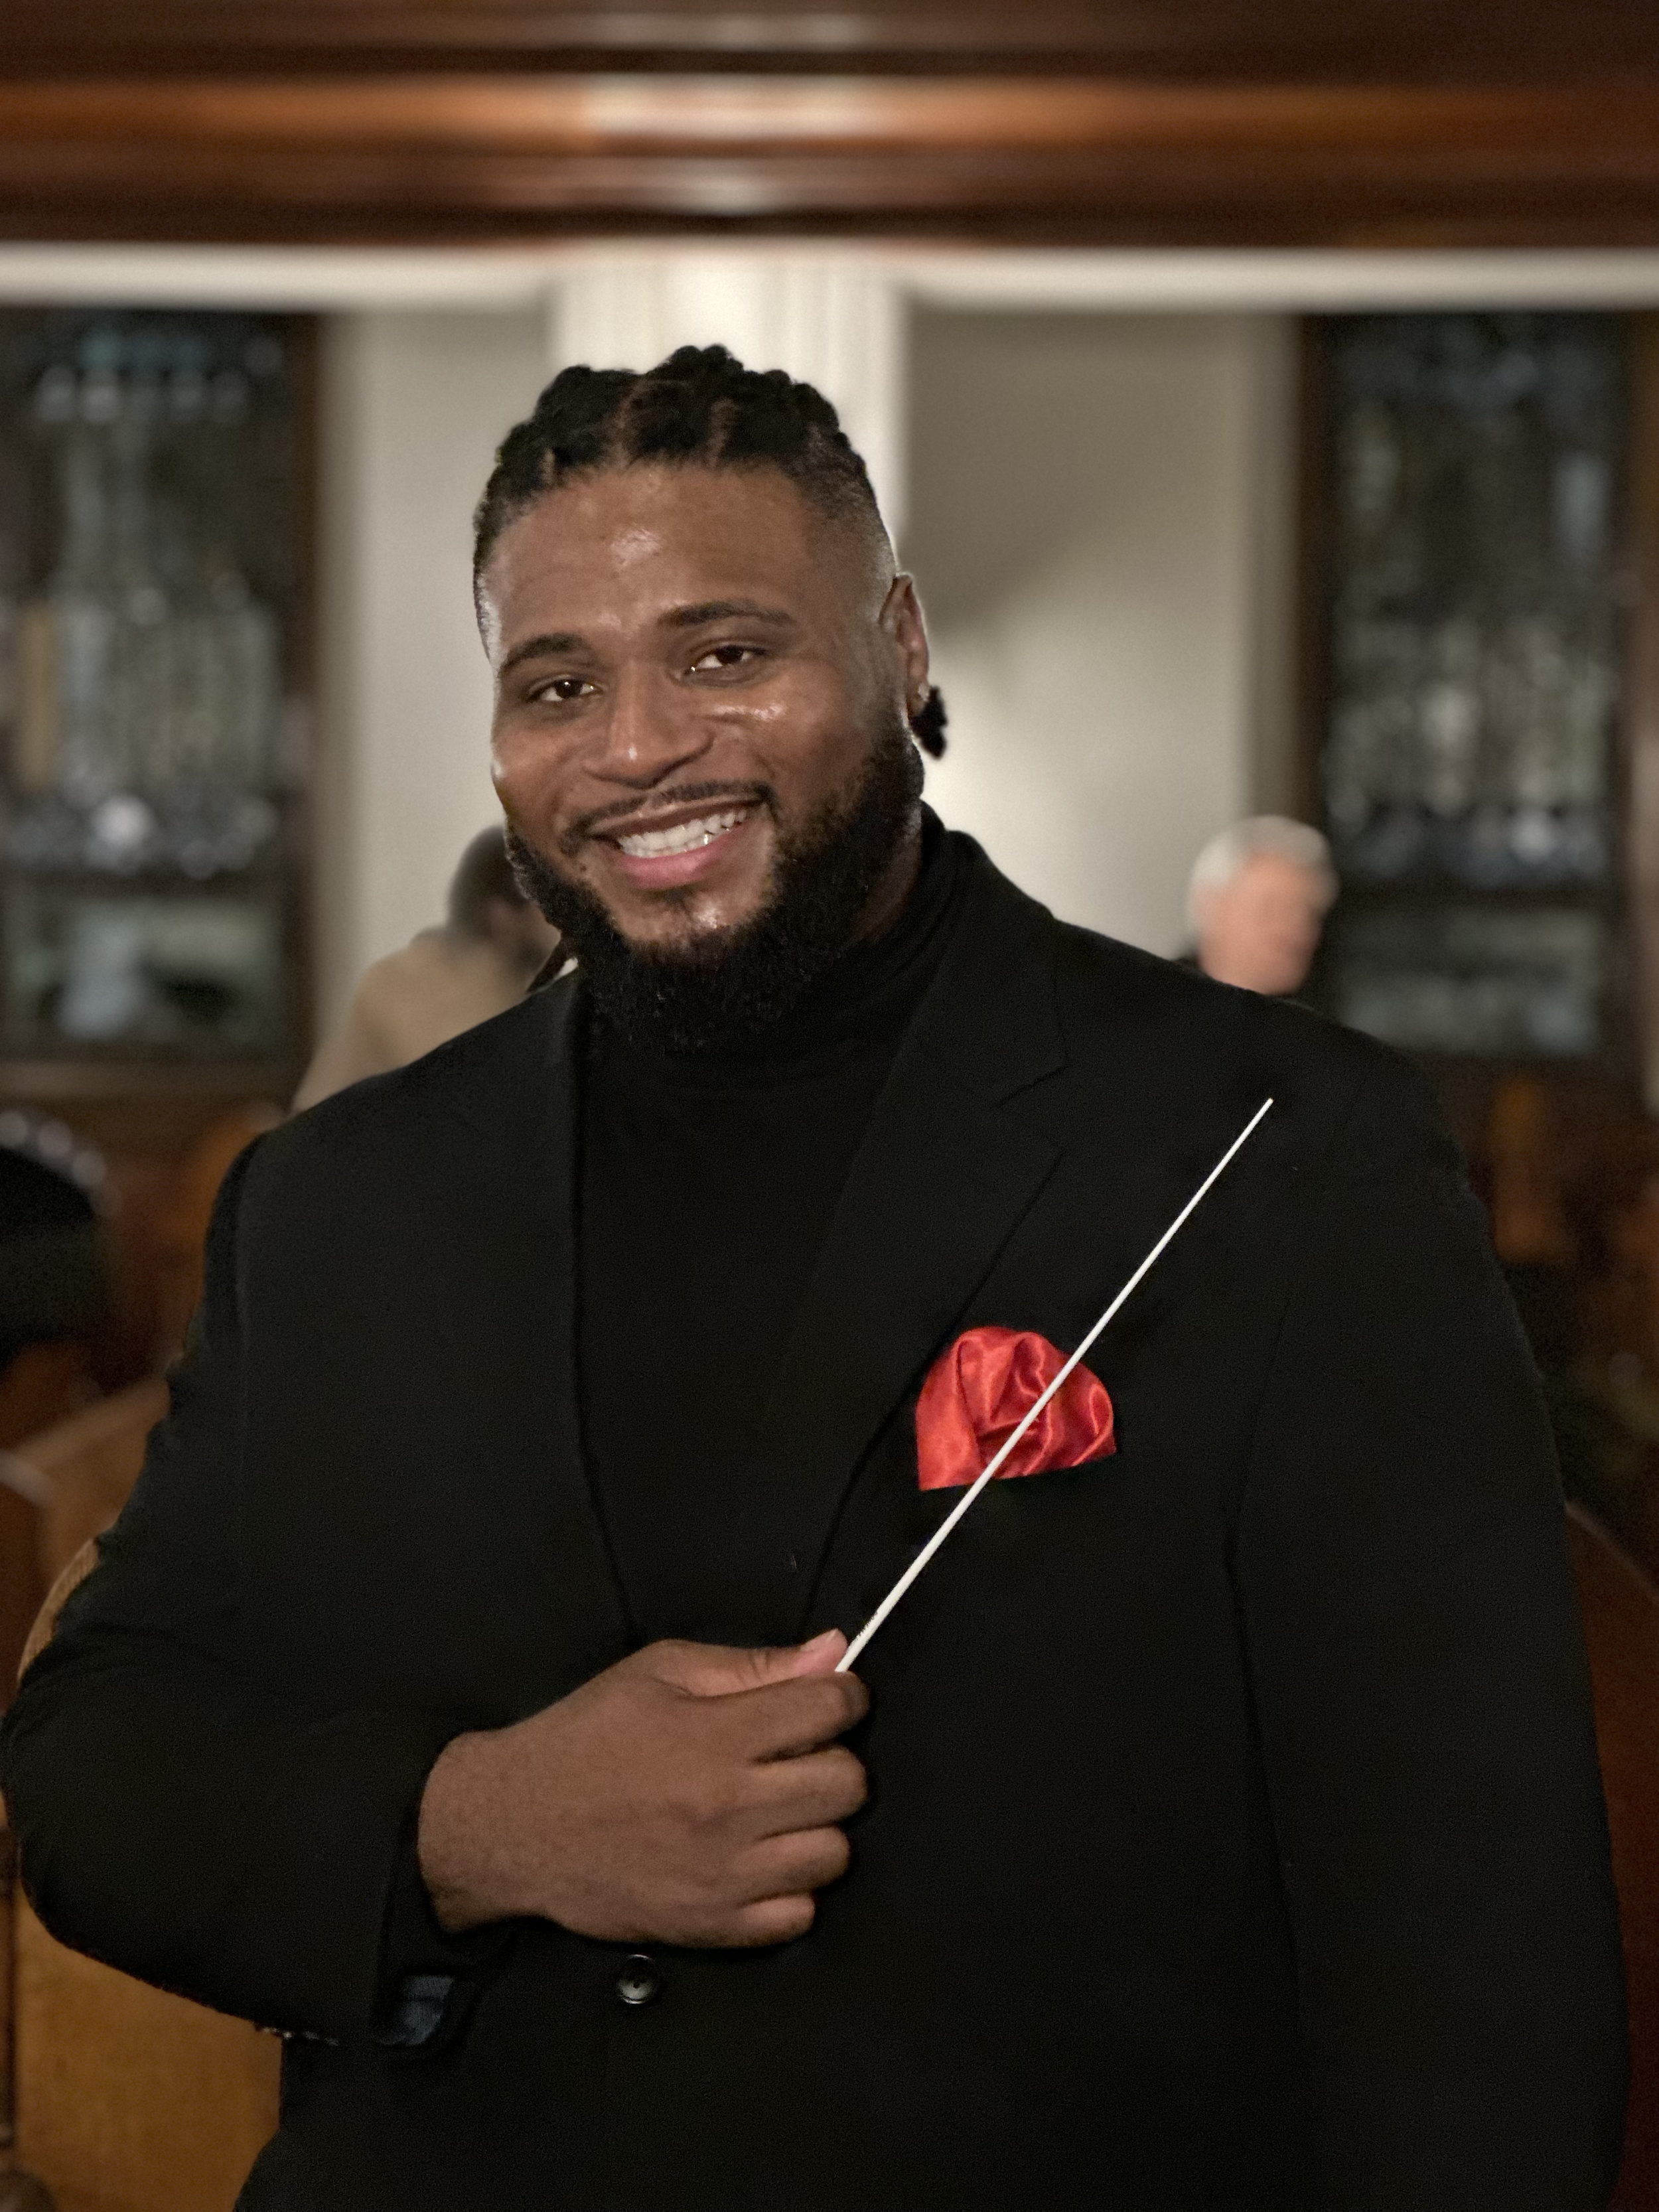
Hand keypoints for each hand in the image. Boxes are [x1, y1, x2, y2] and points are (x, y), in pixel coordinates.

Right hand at [416, 1630, 867, 1947]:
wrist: (515, 1826)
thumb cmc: (587, 1736)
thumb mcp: (659, 1672)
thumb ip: (752, 1665)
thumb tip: (835, 1653)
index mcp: (716, 1737)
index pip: (831, 1709)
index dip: (842, 1695)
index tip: (825, 1699)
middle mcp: (729, 1809)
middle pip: (848, 1785)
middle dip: (833, 1758)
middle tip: (794, 1757)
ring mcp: (724, 1876)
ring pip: (835, 1853)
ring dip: (816, 1827)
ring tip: (777, 1811)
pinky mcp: (712, 1928)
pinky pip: (799, 1916)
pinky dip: (791, 1888)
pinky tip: (759, 1860)